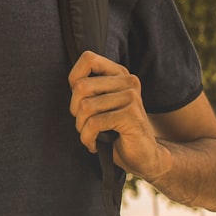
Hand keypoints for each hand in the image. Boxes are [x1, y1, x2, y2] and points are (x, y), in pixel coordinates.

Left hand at [68, 51, 168, 180]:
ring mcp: (132, 98)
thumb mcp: (100, 103)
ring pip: (86, 107)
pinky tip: (93, 144)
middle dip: (75, 109)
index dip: (74, 78)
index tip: (79, 99)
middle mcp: (128, 82)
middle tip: (83, 123)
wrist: (142, 156)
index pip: (88, 59)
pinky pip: (95, 123)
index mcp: (119, 74)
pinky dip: (87, 137)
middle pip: (81, 86)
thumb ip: (88, 88)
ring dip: (81, 126)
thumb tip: (73, 83)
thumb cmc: (115, 129)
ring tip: (89, 134)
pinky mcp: (132, 116)